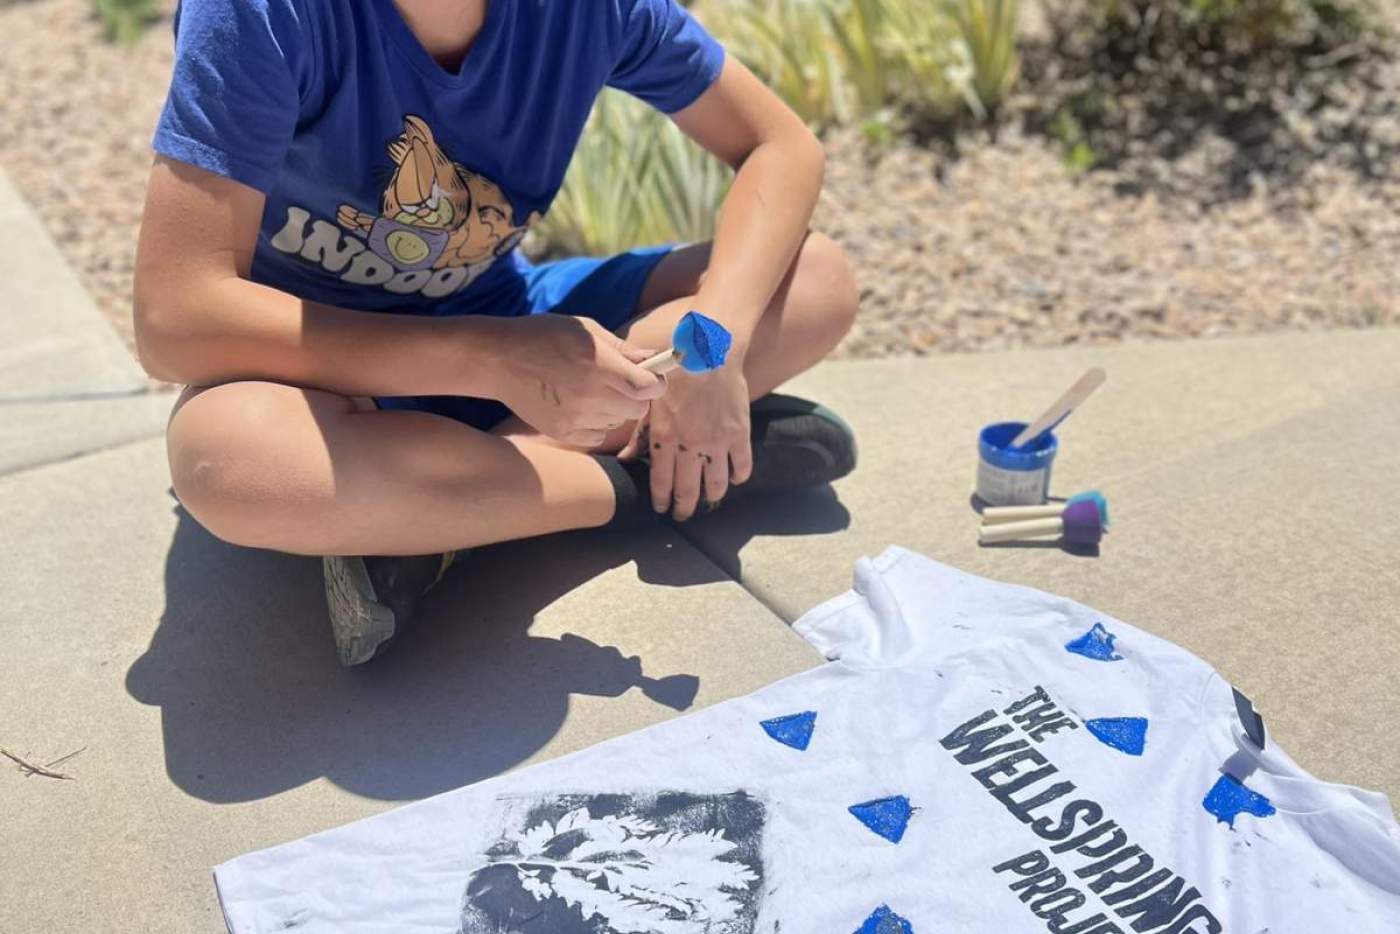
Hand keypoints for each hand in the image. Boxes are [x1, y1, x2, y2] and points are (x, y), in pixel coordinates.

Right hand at [494, 315, 664, 446]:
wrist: (499, 359)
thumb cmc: (544, 336)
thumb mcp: (586, 329)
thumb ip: (622, 348)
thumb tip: (651, 360)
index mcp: (600, 365)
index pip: (649, 388)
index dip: (655, 382)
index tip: (651, 377)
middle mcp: (590, 395)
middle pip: (638, 409)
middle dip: (637, 396)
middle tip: (621, 383)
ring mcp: (575, 418)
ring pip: (617, 423)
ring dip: (614, 410)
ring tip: (592, 390)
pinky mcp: (561, 433)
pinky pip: (596, 437)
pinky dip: (595, 424)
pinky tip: (578, 405)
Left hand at [620, 365, 751, 520]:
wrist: (709, 351)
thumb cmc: (673, 371)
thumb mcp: (649, 401)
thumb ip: (639, 434)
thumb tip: (625, 460)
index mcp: (665, 438)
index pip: (661, 482)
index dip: (661, 501)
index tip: (661, 508)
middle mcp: (691, 446)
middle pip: (688, 491)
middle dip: (683, 509)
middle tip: (682, 515)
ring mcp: (717, 442)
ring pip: (716, 485)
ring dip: (711, 497)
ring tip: (708, 499)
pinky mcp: (739, 434)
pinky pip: (742, 466)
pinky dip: (738, 477)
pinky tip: (733, 479)